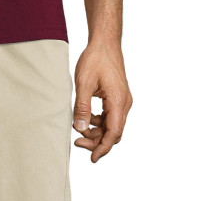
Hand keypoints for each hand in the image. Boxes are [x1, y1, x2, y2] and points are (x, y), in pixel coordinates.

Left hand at [71, 39, 132, 162]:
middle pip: (114, 132)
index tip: (92, 158)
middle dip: (97, 141)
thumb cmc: (95, 58)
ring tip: (79, 130)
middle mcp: (124, 103)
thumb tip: (80, 129)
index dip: (103, 148)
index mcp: (118, 100)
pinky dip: (100, 122)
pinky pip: (111, 116)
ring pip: (112, 125)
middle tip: (77, 142)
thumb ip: (82, 107)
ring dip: (98, 131)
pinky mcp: (118, 97)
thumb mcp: (83, 82)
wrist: (105, 42)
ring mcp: (123, 100)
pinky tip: (88, 118)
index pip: (114, 132)